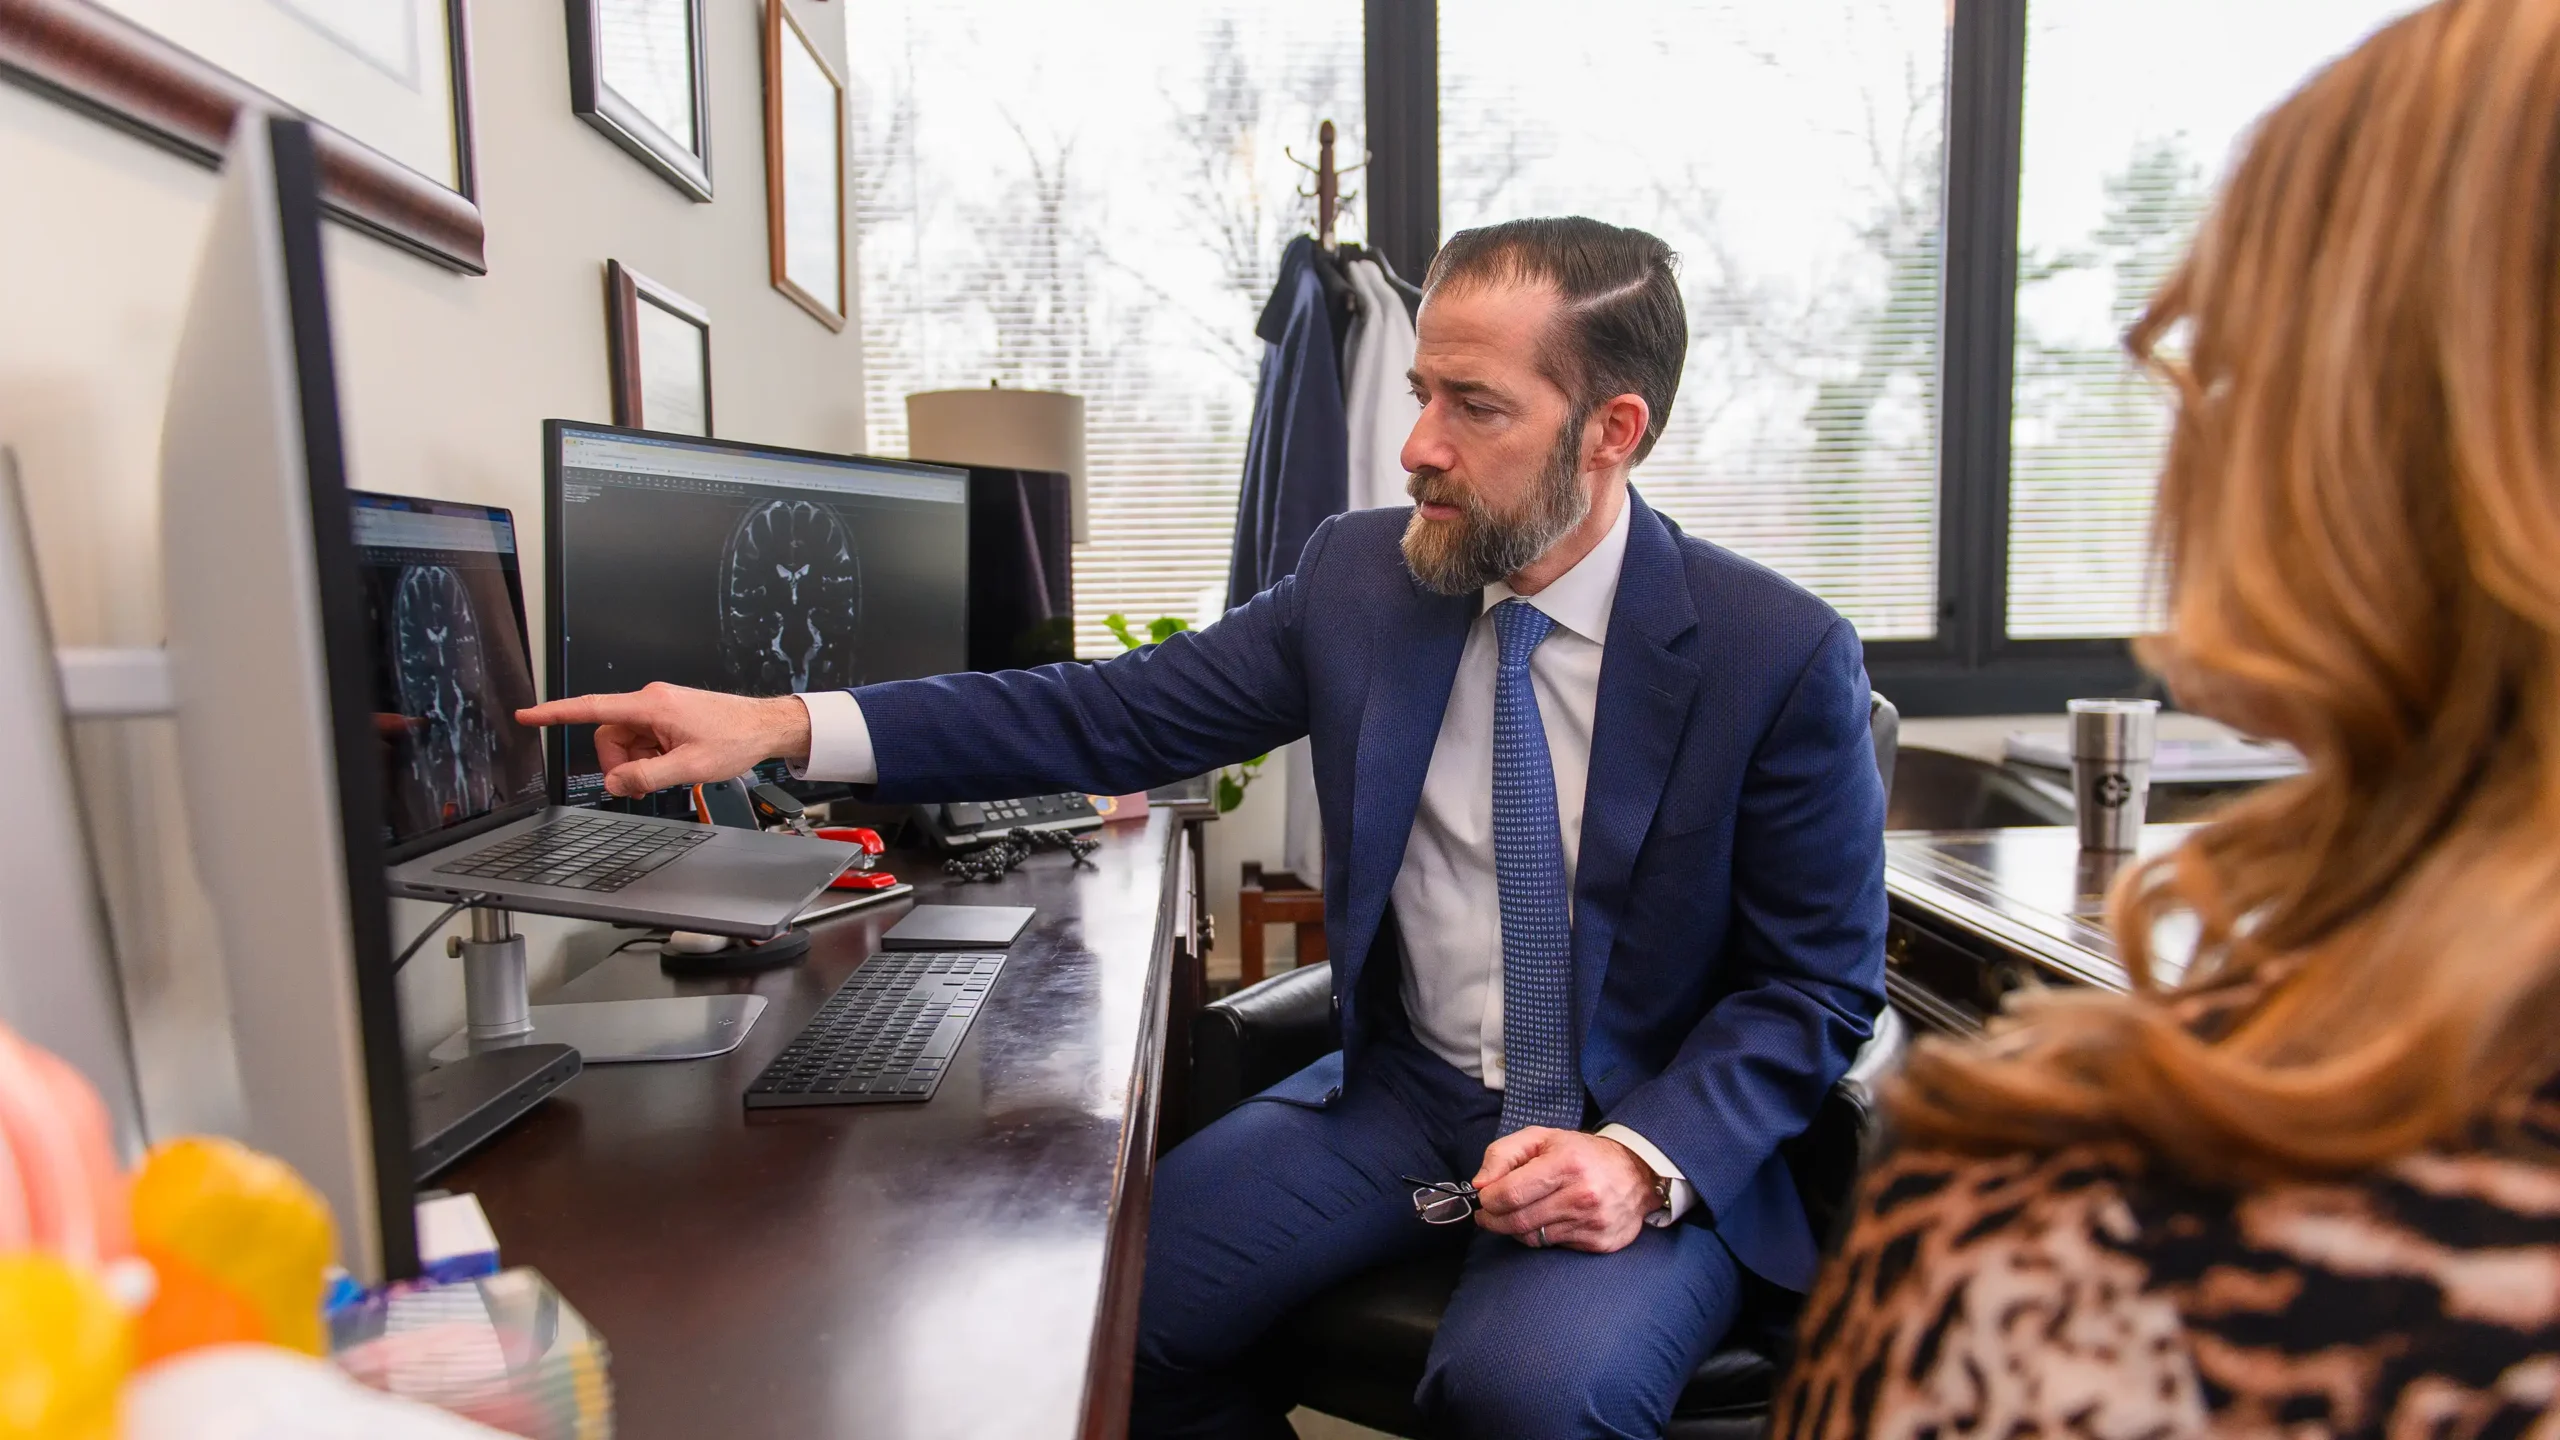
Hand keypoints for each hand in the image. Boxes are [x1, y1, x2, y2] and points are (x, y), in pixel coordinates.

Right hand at [515, 683, 811, 797]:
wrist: (765, 727)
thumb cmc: (736, 738)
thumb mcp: (690, 766)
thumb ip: (647, 776)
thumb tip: (615, 783)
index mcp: (651, 705)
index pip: (592, 708)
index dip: (555, 713)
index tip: (528, 716)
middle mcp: (652, 702)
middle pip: (609, 735)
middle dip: (619, 764)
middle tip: (642, 785)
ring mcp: (659, 710)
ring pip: (626, 743)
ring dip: (637, 764)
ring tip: (667, 774)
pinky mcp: (668, 719)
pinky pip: (643, 742)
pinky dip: (650, 759)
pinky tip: (672, 766)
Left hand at [1471, 1129, 1661, 1254]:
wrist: (1637, 1173)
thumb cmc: (1582, 1153)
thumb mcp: (1542, 1138)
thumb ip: (1503, 1154)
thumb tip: (1479, 1185)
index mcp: (1566, 1163)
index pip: (1511, 1193)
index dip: (1488, 1200)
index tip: (1483, 1199)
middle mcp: (1582, 1195)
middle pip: (1518, 1220)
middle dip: (1493, 1220)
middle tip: (1488, 1213)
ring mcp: (1592, 1222)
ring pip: (1532, 1237)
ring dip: (1515, 1229)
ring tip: (1518, 1213)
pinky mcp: (1599, 1243)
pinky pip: (1553, 1247)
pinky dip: (1541, 1236)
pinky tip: (1546, 1220)